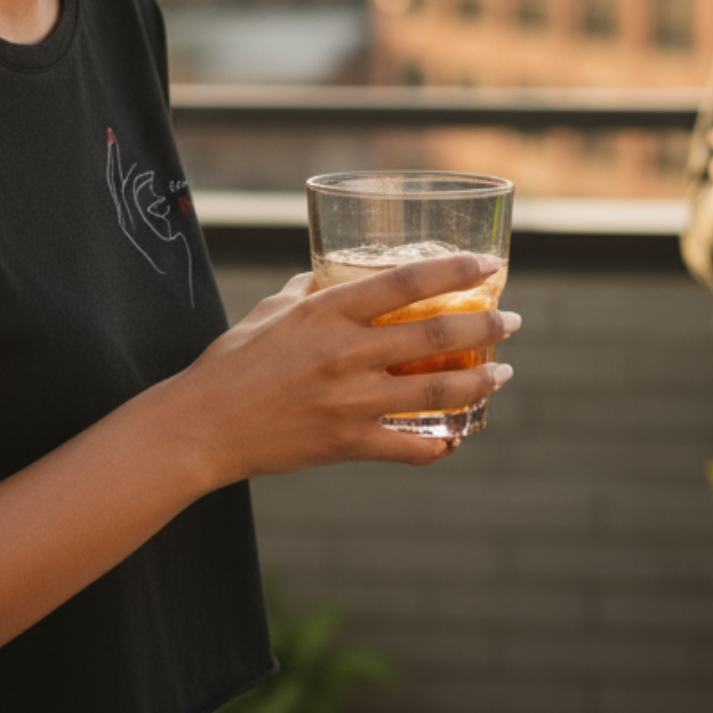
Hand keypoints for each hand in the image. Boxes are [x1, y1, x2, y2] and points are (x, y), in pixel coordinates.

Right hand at [181, 252, 518, 482]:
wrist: (203, 425)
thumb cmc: (230, 362)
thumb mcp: (269, 311)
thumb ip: (309, 293)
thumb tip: (336, 277)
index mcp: (324, 312)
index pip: (404, 283)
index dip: (454, 271)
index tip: (487, 264)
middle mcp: (343, 354)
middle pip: (434, 337)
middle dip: (484, 327)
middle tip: (509, 322)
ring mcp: (349, 402)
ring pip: (435, 392)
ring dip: (479, 382)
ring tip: (502, 374)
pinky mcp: (347, 443)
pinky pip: (410, 448)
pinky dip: (440, 444)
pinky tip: (457, 435)